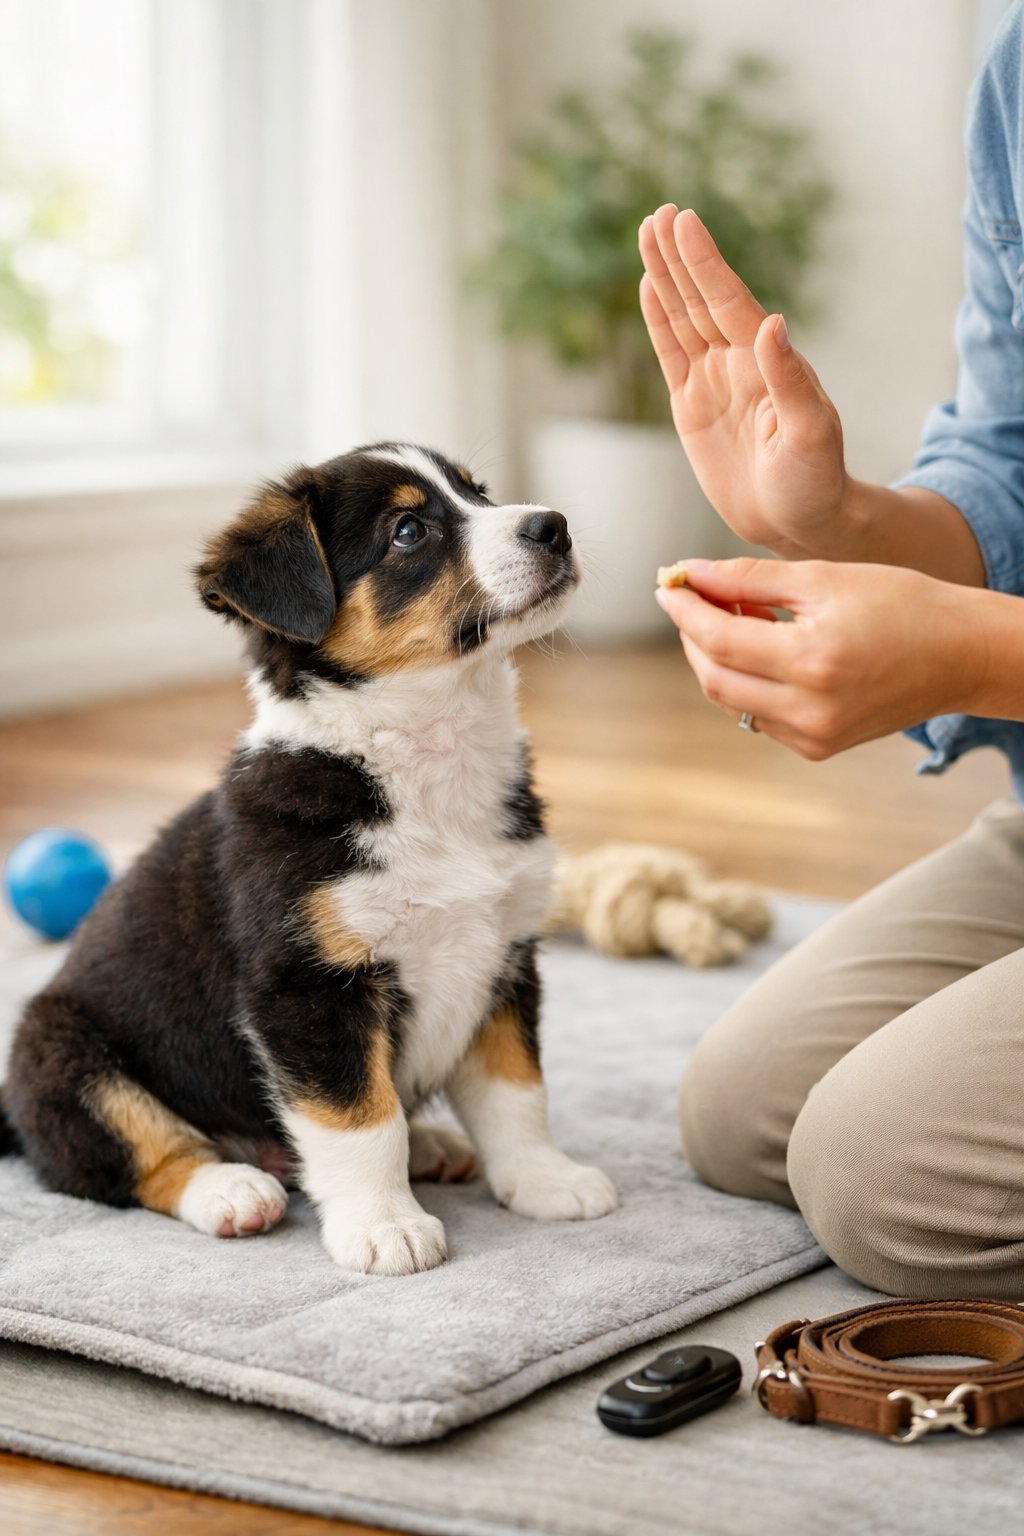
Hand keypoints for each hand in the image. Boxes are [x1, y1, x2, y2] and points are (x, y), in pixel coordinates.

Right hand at [638, 207, 847, 557]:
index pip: (728, 301)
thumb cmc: (815, 480)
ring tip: (647, 233)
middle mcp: (739, 362)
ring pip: (682, 319)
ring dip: (665, 277)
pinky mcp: (692, 407)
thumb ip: (790, 379)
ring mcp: (714, 382)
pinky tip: (648, 288)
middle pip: (701, 299)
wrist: (799, 521)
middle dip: (679, 257)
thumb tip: (772, 323)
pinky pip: (670, 355)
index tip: (683, 221)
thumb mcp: (810, 433)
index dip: (704, 262)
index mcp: (766, 361)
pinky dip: (658, 321)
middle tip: (659, 213)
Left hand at [655, 557, 987, 759]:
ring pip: (731, 699)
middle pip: (714, 676)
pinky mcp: (818, 748)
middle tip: (696, 597)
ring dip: (718, 657)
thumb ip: (749, 579)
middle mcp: (809, 710)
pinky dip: (748, 681)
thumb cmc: (902, 605)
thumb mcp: (824, 578)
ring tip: (742, 616)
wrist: (961, 656)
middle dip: (694, 635)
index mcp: (813, 662)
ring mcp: (813, 736)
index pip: (718, 639)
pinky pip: (759, 715)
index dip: (684, 610)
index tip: (667, 584)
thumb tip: (689, 573)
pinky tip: (768, 649)